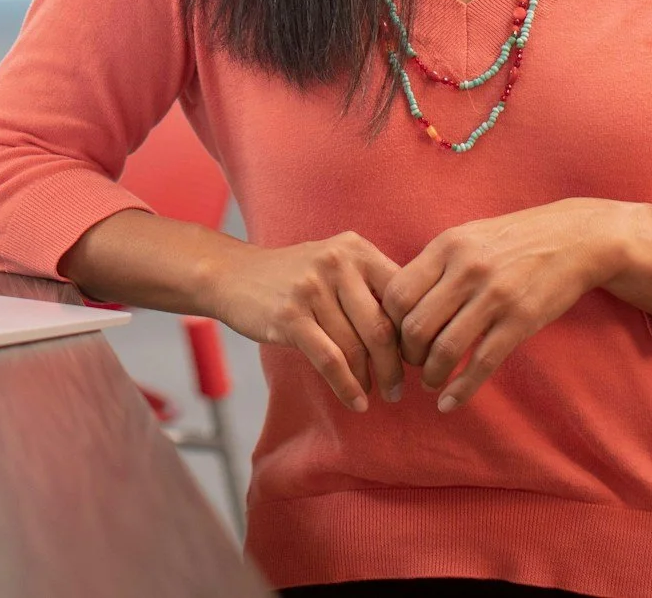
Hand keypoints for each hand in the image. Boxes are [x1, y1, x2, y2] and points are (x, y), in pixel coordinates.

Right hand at [199, 232, 405, 411]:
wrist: (232, 274)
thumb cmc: (294, 277)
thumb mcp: (335, 264)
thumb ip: (371, 286)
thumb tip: (418, 331)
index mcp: (356, 249)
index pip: (402, 296)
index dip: (414, 334)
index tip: (418, 360)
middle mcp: (337, 263)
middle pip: (381, 327)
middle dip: (395, 366)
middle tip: (400, 389)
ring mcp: (312, 288)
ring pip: (356, 347)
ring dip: (370, 380)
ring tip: (376, 395)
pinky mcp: (290, 316)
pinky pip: (330, 360)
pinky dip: (347, 386)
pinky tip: (356, 402)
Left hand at [383, 199, 651, 412]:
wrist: (573, 238)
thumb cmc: (511, 240)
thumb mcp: (466, 237)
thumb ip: (433, 266)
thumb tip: (395, 303)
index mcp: (446, 247)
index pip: (397, 294)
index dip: (390, 325)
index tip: (396, 337)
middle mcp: (467, 270)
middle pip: (416, 326)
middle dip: (407, 355)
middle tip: (413, 363)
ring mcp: (495, 296)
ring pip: (445, 349)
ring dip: (431, 375)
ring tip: (431, 382)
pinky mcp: (521, 320)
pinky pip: (482, 363)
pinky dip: (461, 389)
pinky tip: (450, 402)